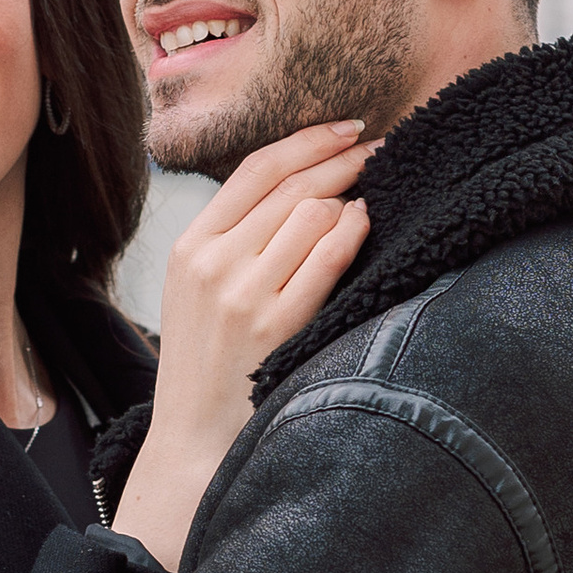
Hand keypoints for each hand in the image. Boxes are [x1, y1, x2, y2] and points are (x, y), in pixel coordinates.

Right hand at [114, 124, 370, 568]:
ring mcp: (244, 293)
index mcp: (190, 247)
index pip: (255, 169)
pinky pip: (329, 254)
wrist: (194, 443)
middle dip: (343, 158)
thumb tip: (302, 187)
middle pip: (291, 185)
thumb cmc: (208, 366)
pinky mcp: (278, 325)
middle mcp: (213, 262)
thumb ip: (233, 238)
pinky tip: (367, 225)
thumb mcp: (197, 291)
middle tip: (383, 146)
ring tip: (371, 201)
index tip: (345, 129)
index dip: (307, 141)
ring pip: (313, 213)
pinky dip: (354, 230)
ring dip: (350, 200)